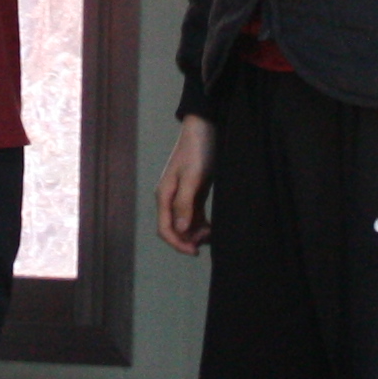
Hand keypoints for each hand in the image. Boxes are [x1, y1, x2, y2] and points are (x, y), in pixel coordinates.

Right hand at [157, 113, 214, 254]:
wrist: (205, 128)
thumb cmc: (197, 150)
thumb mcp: (192, 177)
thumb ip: (185, 203)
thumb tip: (180, 229)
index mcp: (165, 195)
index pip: (165, 229)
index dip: (178, 243)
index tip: (194, 251)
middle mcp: (170, 198)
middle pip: (174, 229)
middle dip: (188, 239)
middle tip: (208, 242)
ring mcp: (181, 195)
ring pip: (185, 224)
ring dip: (196, 232)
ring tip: (212, 233)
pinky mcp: (193, 192)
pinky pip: (194, 215)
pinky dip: (201, 224)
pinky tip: (212, 227)